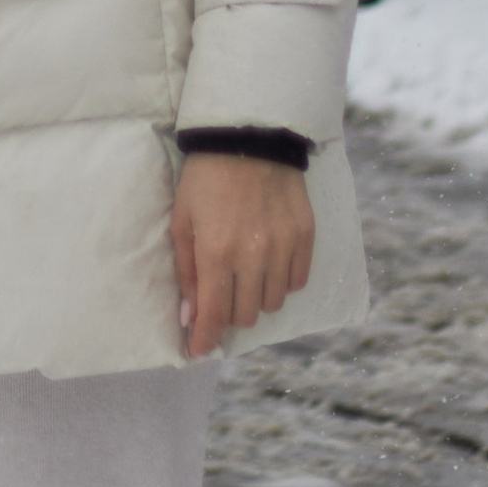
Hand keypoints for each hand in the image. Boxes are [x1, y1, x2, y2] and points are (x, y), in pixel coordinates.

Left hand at [172, 153, 313, 359]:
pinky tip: (268, 265)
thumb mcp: (182, 219)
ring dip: (256, 299)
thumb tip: (189, 318)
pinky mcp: (305, 236)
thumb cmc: (206, 177)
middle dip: (228, 314)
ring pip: (273, 303)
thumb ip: (186, 271)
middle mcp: (253, 256)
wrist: (249, 135)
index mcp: (217, 252)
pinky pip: (297, 281)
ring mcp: (283, 247)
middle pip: (246, 315)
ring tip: (244, 277)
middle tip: (220, 298)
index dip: (205, 340)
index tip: (198, 351)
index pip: (214, 316)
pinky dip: (281, 282)